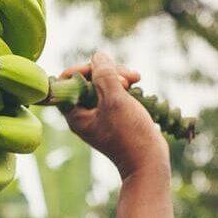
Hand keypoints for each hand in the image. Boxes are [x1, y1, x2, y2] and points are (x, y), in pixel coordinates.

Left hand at [59, 52, 169, 181]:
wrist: (148, 161)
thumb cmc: (129, 133)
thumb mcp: (115, 100)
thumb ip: (104, 76)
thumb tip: (97, 56)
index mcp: (75, 113)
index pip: (68, 80)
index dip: (86, 69)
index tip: (105, 70)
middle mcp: (83, 114)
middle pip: (87, 79)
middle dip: (107, 72)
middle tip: (128, 77)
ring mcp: (98, 115)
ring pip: (102, 84)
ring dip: (118, 76)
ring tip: (136, 79)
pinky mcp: (112, 116)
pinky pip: (113, 93)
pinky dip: (123, 86)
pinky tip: (137, 85)